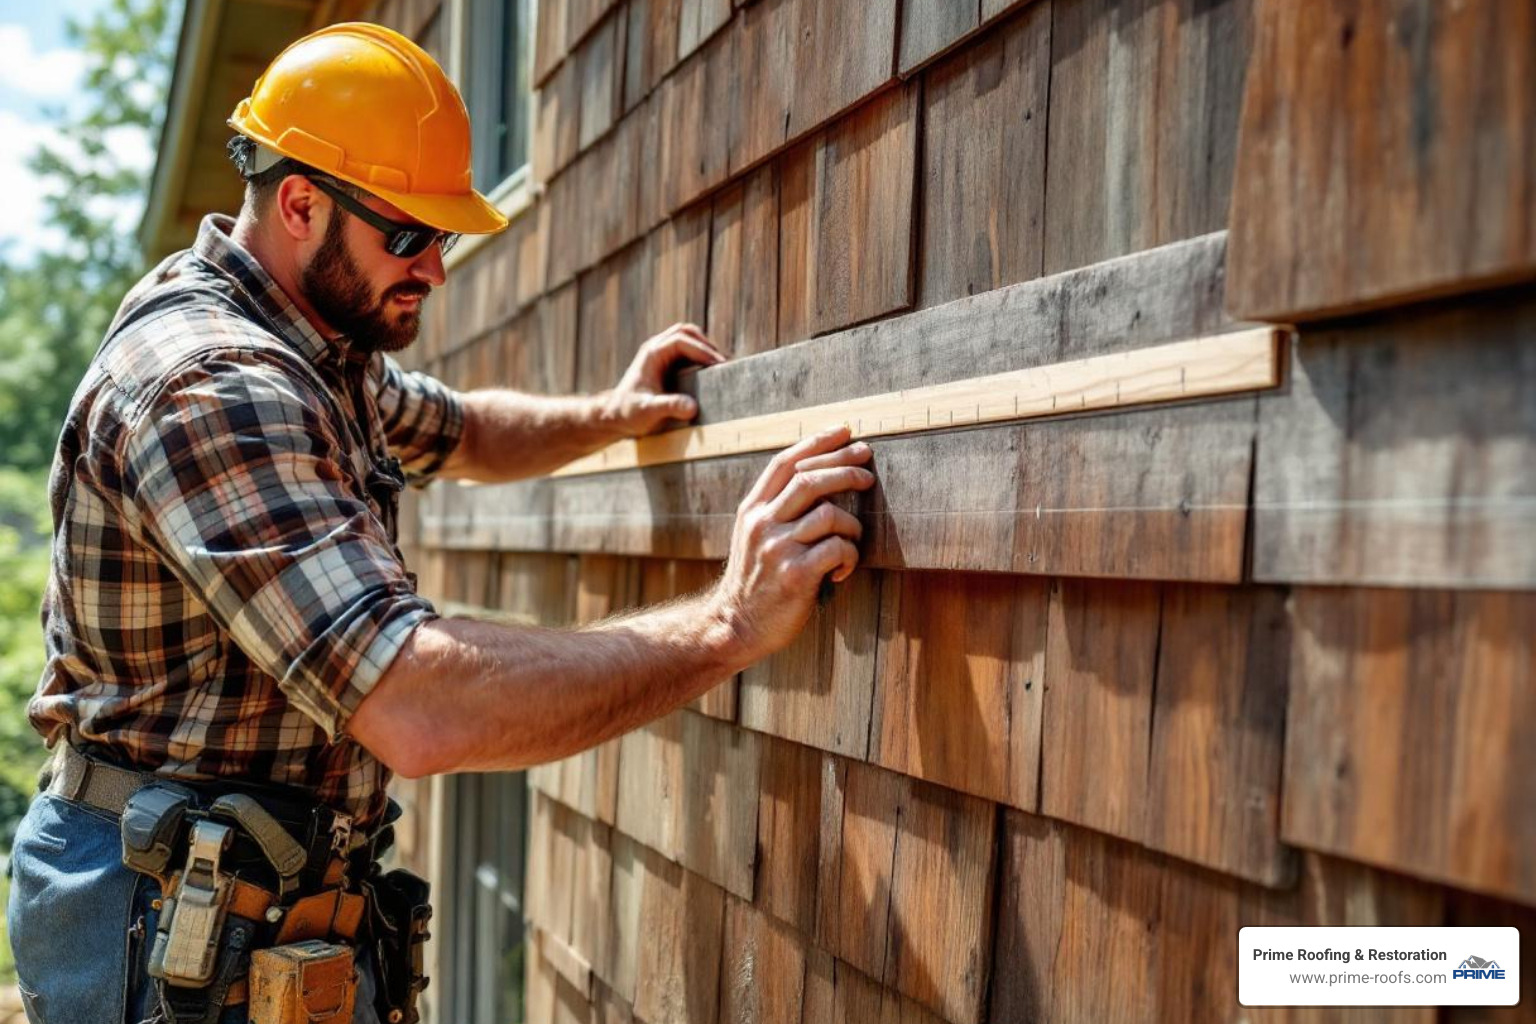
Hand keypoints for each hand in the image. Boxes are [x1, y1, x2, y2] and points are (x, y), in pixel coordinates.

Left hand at [599, 323, 725, 436]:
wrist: (615, 416)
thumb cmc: (629, 413)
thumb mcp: (649, 412)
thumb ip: (669, 407)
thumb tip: (693, 407)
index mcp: (652, 353)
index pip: (682, 340)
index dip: (702, 350)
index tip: (718, 364)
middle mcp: (655, 348)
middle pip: (685, 331)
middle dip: (705, 344)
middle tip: (721, 362)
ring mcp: (659, 353)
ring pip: (686, 337)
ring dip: (703, 347)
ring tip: (718, 365)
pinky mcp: (664, 363)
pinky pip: (685, 350)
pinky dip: (698, 355)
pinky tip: (708, 371)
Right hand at [711, 425, 875, 660]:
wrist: (735, 626)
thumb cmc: (754, 582)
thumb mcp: (752, 537)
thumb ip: (776, 509)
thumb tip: (819, 478)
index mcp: (752, 511)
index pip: (785, 463)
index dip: (817, 443)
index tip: (845, 432)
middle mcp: (762, 524)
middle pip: (810, 479)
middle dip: (846, 469)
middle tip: (868, 474)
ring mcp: (778, 548)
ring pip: (831, 514)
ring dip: (853, 526)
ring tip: (852, 541)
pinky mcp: (796, 574)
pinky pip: (839, 548)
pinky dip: (850, 556)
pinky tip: (842, 571)